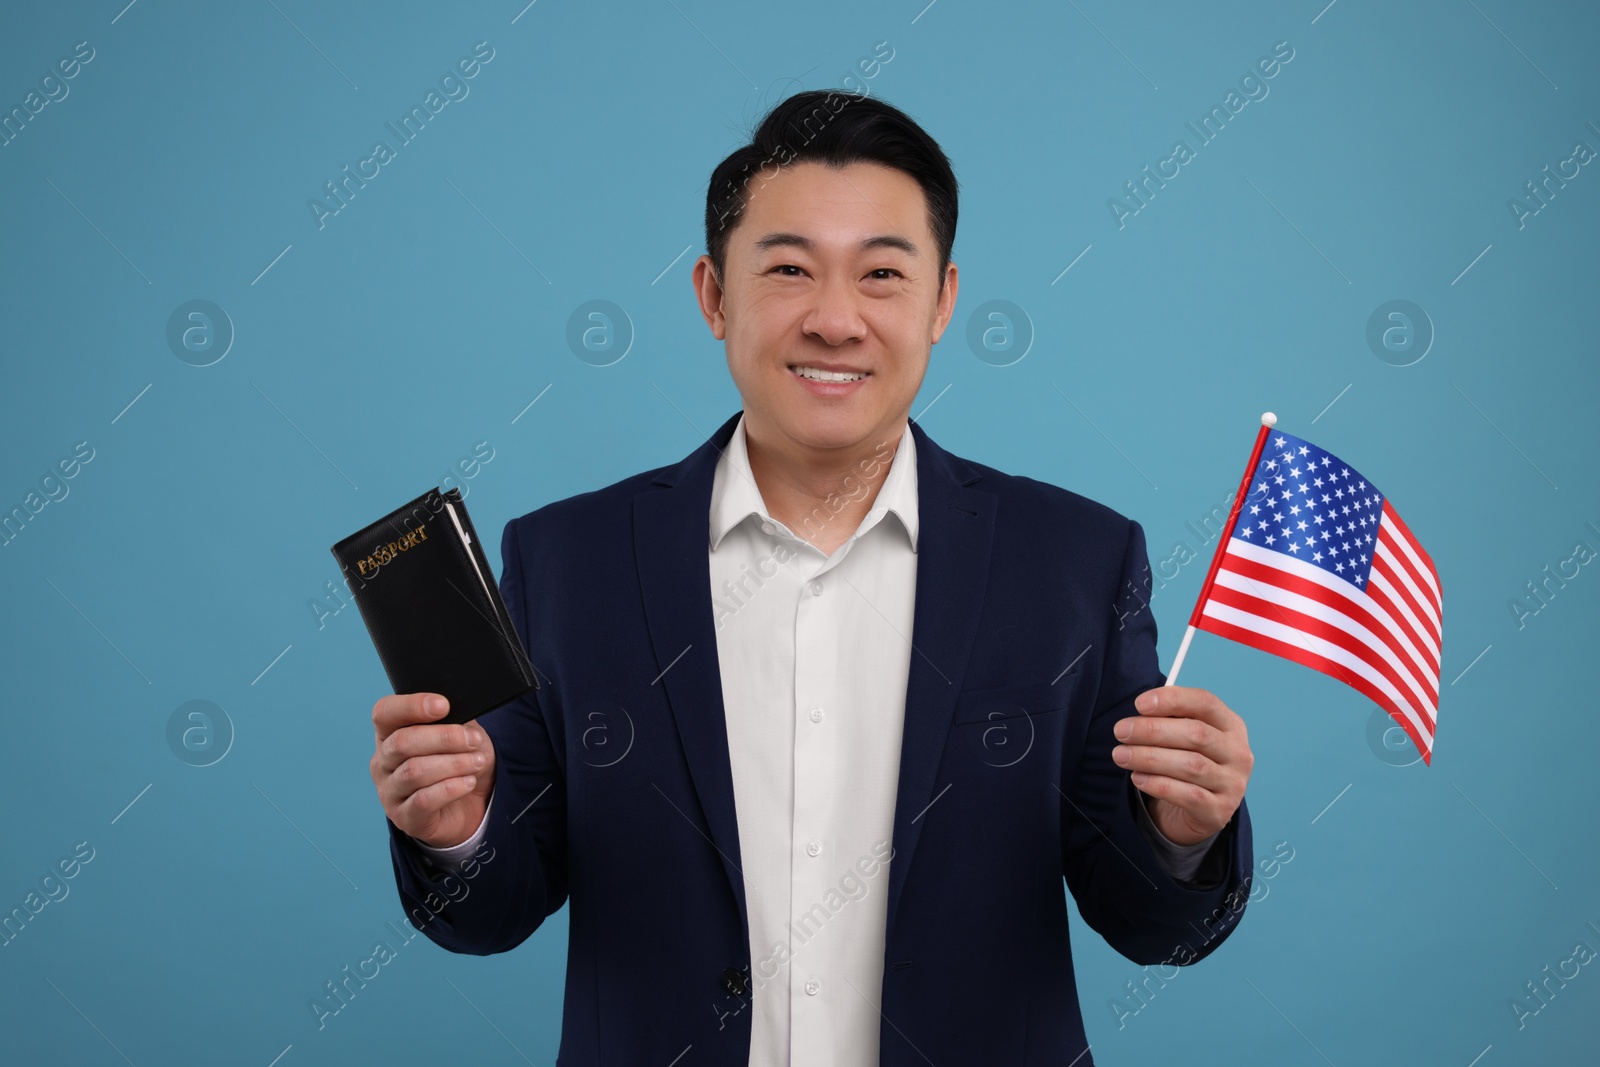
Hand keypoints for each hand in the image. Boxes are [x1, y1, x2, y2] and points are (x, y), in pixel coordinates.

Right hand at [371, 693, 494, 848]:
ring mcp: (389, 792)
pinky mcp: (404, 817)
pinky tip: (468, 782)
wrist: (470, 804)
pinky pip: (424, 800)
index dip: (411, 706)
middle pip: (402, 742)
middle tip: (473, 739)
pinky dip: (451, 788)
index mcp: (390, 733)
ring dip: (453, 763)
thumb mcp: (460, 733)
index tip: (443, 706)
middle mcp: (383, 762)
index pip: (385, 712)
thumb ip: (454, 719)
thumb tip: (456, 710)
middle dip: (444, 738)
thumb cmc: (458, 762)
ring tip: (477, 761)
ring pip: (414, 771)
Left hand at [1112, 685, 1251, 845]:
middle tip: (1121, 731)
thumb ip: (1168, 720)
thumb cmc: (1186, 761)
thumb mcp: (1182, 737)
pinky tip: (1137, 778)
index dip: (1172, 700)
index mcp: (1230, 725)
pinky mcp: (1219, 811)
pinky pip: (1188, 795)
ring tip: (1121, 755)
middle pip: (1196, 734)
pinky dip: (1158, 784)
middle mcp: (1238, 753)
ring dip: (1149, 758)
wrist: (1197, 810)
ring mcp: (1233, 784)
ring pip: (1191, 765)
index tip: (1139, 704)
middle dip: (1152, 730)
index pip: (1205, 703)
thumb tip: (1142, 712)